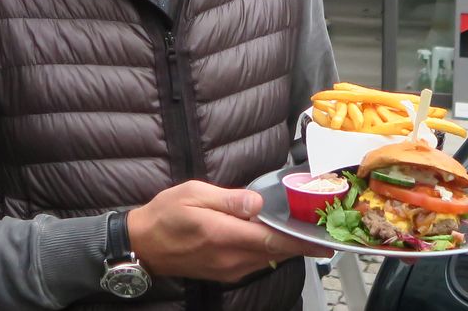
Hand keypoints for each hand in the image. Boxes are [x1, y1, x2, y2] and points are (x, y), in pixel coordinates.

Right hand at [127, 181, 330, 282]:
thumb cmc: (165, 215)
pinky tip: (269, 233)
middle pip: (276, 251)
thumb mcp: (194, 194)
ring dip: (284, 244)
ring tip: (298, 225)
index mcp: (225, 236)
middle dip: (298, 239)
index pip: (273, 241)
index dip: (302, 241)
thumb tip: (257, 202)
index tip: (324, 239)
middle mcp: (231, 259)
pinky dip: (268, 248)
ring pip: (268, 257)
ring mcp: (229, 269)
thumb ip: (229, 199)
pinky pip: (256, 261)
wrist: (143, 245)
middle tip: (317, 222)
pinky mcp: (226, 272)